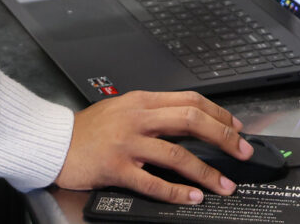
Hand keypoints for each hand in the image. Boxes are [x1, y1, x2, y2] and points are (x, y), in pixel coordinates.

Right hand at [54, 90, 253, 203]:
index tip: (236, 128)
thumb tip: (192, 122)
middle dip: (223, 137)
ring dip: (207, 172)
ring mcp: (127, 143)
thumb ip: (153, 113)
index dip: (219, 114)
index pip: (190, 100)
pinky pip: (153, 182)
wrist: (56, 142)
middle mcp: (137, 118)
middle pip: (191, 120)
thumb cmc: (89, 129)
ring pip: (177, 154)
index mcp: (141, 100)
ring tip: (224, 186)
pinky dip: (176, 192)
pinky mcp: (117, 168)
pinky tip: (192, 198)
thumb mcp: (123, 109)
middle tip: (243, 152)